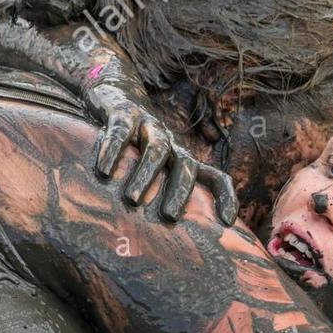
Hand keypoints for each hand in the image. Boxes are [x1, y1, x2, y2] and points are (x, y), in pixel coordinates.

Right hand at [85, 78, 237, 224]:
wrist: (115, 90)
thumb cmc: (134, 143)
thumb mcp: (152, 168)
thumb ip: (157, 194)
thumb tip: (154, 242)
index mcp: (182, 159)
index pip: (215, 177)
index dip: (226, 197)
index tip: (227, 222)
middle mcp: (171, 144)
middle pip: (186, 166)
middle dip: (180, 192)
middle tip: (170, 217)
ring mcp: (149, 126)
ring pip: (156, 149)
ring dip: (146, 175)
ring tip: (132, 200)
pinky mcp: (123, 112)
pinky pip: (121, 131)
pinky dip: (114, 150)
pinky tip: (105, 171)